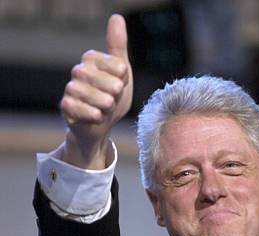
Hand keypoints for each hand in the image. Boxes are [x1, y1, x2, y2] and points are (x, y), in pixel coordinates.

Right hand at [61, 14, 132, 168]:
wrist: (101, 127)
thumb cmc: (111, 98)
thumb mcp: (121, 74)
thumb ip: (118, 47)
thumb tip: (116, 17)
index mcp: (92, 59)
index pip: (118, 66)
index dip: (123, 81)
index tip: (119, 86)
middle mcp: (79, 70)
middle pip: (109, 83)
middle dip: (115, 96)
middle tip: (112, 100)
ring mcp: (71, 88)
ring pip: (95, 96)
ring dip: (106, 107)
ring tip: (105, 109)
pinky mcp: (66, 106)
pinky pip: (82, 109)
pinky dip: (94, 116)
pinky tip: (97, 117)